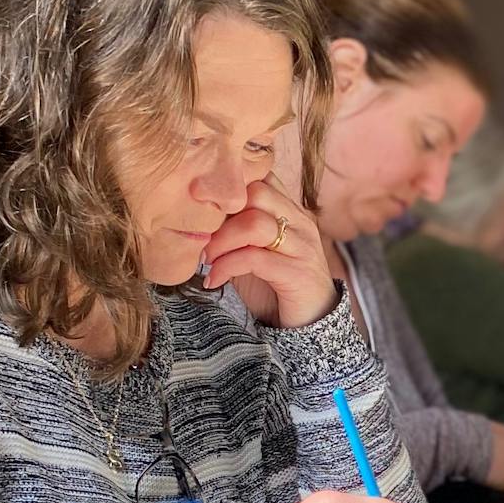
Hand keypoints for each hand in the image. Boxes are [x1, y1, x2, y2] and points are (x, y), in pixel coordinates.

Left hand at [203, 173, 335, 329]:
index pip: (261, 177)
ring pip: (255, 224)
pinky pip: (255, 259)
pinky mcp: (298, 273)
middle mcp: (300, 223)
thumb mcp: (253, 248)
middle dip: (220, 214)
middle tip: (201, 235)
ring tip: (206, 258)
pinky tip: (213, 279)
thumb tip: (195, 211)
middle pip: (256, 193)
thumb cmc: (275, 284)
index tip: (201, 206)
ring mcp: (302, 247)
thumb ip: (235, 226)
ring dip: (221, 241)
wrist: (308, 325)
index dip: (229, 186)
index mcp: (291, 211)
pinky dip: (226, 267)